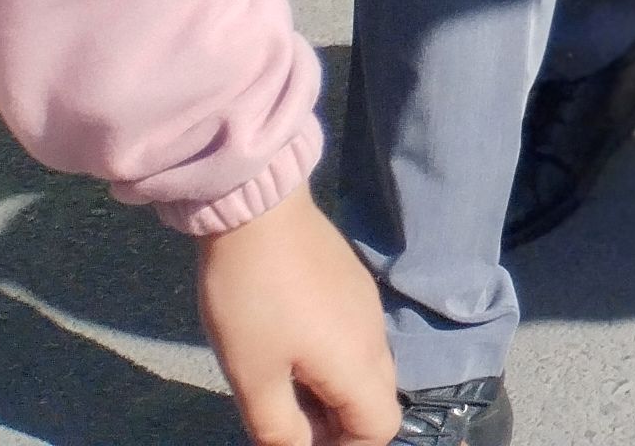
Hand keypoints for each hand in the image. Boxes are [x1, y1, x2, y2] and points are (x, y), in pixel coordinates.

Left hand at [197, 192, 399, 444]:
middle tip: (288, 424)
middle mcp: (374, 337)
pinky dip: (331, 359)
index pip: (381, 427)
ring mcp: (365, 305)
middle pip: (377, 399)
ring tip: (282, 387)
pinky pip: (355, 338)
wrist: (258, 212)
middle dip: (339, 424)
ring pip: (366, 367)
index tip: (303, 443)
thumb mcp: (253, 377)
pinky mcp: (350, 284)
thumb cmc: (253, 301)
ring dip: (333, 391)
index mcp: (357, 364)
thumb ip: (278, 428)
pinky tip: (288, 345)